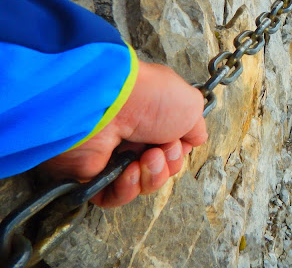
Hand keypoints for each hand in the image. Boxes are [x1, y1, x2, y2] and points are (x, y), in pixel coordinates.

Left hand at [41, 61, 207, 207]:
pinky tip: (129, 171)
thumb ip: (197, 128)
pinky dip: (128, 189)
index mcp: (155, 119)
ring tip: (146, 159)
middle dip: (168, 164)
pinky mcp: (91, 174)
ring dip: (152, 176)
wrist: (111, 101)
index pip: (173, 148)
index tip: (178, 142)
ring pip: (142, 184)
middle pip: (161, 169)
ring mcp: (113, 155)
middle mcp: (134, 136)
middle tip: (161, 150)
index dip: (180, 151)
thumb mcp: (191, 104)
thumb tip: (195, 140)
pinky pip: (114, 196)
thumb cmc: (150, 97)